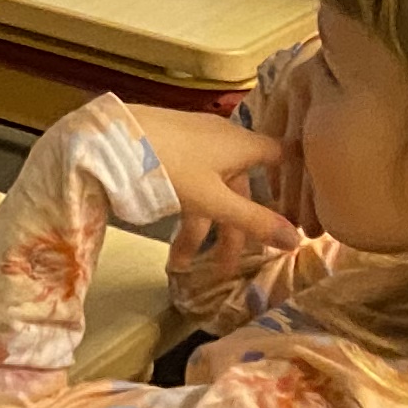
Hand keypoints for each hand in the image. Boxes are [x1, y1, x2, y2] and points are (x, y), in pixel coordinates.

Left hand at [121, 109, 299, 259]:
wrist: (106, 138)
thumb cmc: (170, 166)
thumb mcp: (214, 200)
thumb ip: (253, 220)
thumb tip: (296, 241)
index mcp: (241, 145)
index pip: (281, 156)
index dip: (293, 177)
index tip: (301, 208)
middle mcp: (222, 139)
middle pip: (240, 187)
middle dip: (233, 230)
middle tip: (224, 269)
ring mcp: (192, 141)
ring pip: (209, 189)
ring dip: (199, 229)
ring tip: (180, 265)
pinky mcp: (166, 146)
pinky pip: (187, 182)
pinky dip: (184, 210)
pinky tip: (169, 238)